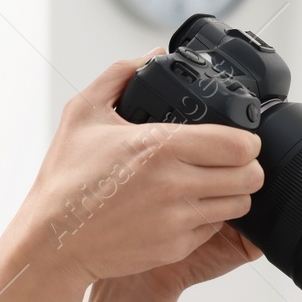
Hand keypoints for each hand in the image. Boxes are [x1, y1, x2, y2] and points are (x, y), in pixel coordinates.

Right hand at [6, 48, 264, 290]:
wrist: (51, 241)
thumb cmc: (66, 178)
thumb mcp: (83, 113)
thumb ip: (121, 74)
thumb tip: (154, 54)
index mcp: (160, 146)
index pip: (238, 145)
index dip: (247, 140)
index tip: (239, 138)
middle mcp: (174, 185)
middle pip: (249, 176)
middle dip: (247, 165)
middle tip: (232, 161)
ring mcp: (177, 220)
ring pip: (239, 204)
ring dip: (233, 192)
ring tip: (214, 183)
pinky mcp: (175, 247)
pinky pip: (214, 228)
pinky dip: (209, 217)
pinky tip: (187, 206)